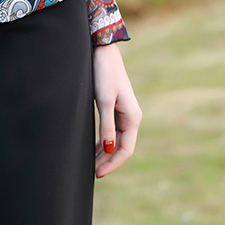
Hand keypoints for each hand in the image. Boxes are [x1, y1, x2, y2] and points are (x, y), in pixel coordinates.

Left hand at [92, 43, 141, 177]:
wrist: (103, 50)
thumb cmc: (103, 73)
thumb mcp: (104, 100)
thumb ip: (106, 125)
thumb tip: (108, 149)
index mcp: (133, 118)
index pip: (125, 150)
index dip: (112, 164)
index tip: (97, 174)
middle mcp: (132, 118)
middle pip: (121, 147)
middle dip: (107, 161)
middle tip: (91, 173)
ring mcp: (125, 113)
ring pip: (117, 141)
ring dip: (105, 153)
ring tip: (90, 164)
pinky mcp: (116, 108)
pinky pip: (113, 131)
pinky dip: (104, 142)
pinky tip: (94, 148)